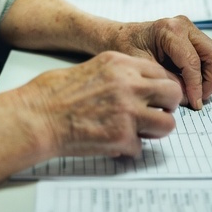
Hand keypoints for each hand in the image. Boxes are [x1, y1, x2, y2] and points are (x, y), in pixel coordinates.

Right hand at [23, 51, 180, 158]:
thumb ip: (119, 74)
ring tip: (137, 130)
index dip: (161, 87)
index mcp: (119, 63)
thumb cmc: (56, 92)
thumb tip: (141, 86)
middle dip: (166, 106)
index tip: (156, 96)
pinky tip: (111, 140)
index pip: (161, 72)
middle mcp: (128, 84)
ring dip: (154, 130)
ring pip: (167, 124)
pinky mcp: (122, 137)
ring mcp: (127, 112)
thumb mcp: (92, 67)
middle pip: (173, 95)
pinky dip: (128, 147)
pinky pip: (141, 147)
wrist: (39, 116)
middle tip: (154, 112)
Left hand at [109, 16, 211, 109]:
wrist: (120, 37)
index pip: (192, 61)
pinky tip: (191, 84)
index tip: (195, 103)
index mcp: (169, 30)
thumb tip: (190, 97)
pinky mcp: (192, 36)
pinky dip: (204, 71)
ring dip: (209, 76)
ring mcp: (189, 29)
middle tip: (198, 98)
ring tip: (195, 93)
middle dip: (209, 80)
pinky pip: (207, 55)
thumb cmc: (127, 48)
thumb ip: (167, 80)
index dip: (196, 86)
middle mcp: (183, 25)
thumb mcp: (143, 66)